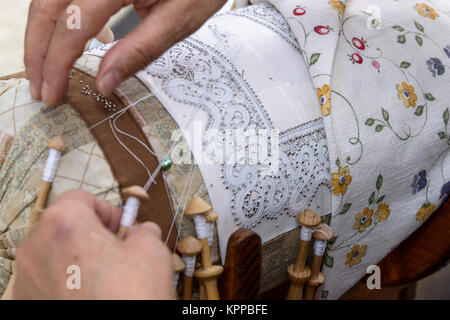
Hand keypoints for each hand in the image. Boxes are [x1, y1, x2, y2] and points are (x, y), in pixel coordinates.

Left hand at [13, 190, 174, 298]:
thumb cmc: (130, 298)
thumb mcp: (152, 251)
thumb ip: (144, 231)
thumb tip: (141, 232)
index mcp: (63, 225)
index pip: (79, 198)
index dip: (106, 209)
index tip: (122, 227)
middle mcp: (35, 250)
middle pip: (63, 226)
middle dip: (91, 234)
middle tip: (117, 251)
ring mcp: (27, 282)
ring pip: (54, 256)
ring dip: (78, 259)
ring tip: (106, 278)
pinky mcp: (29, 304)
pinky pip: (47, 283)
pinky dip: (67, 284)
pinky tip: (92, 296)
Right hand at [25, 0, 225, 105]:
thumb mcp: (179, 20)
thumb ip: (140, 50)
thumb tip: (104, 84)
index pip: (73, 25)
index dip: (56, 63)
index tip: (52, 95)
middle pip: (46, 6)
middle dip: (37, 51)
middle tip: (39, 88)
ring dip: (41, 34)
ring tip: (45, 69)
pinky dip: (56, 17)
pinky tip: (65, 40)